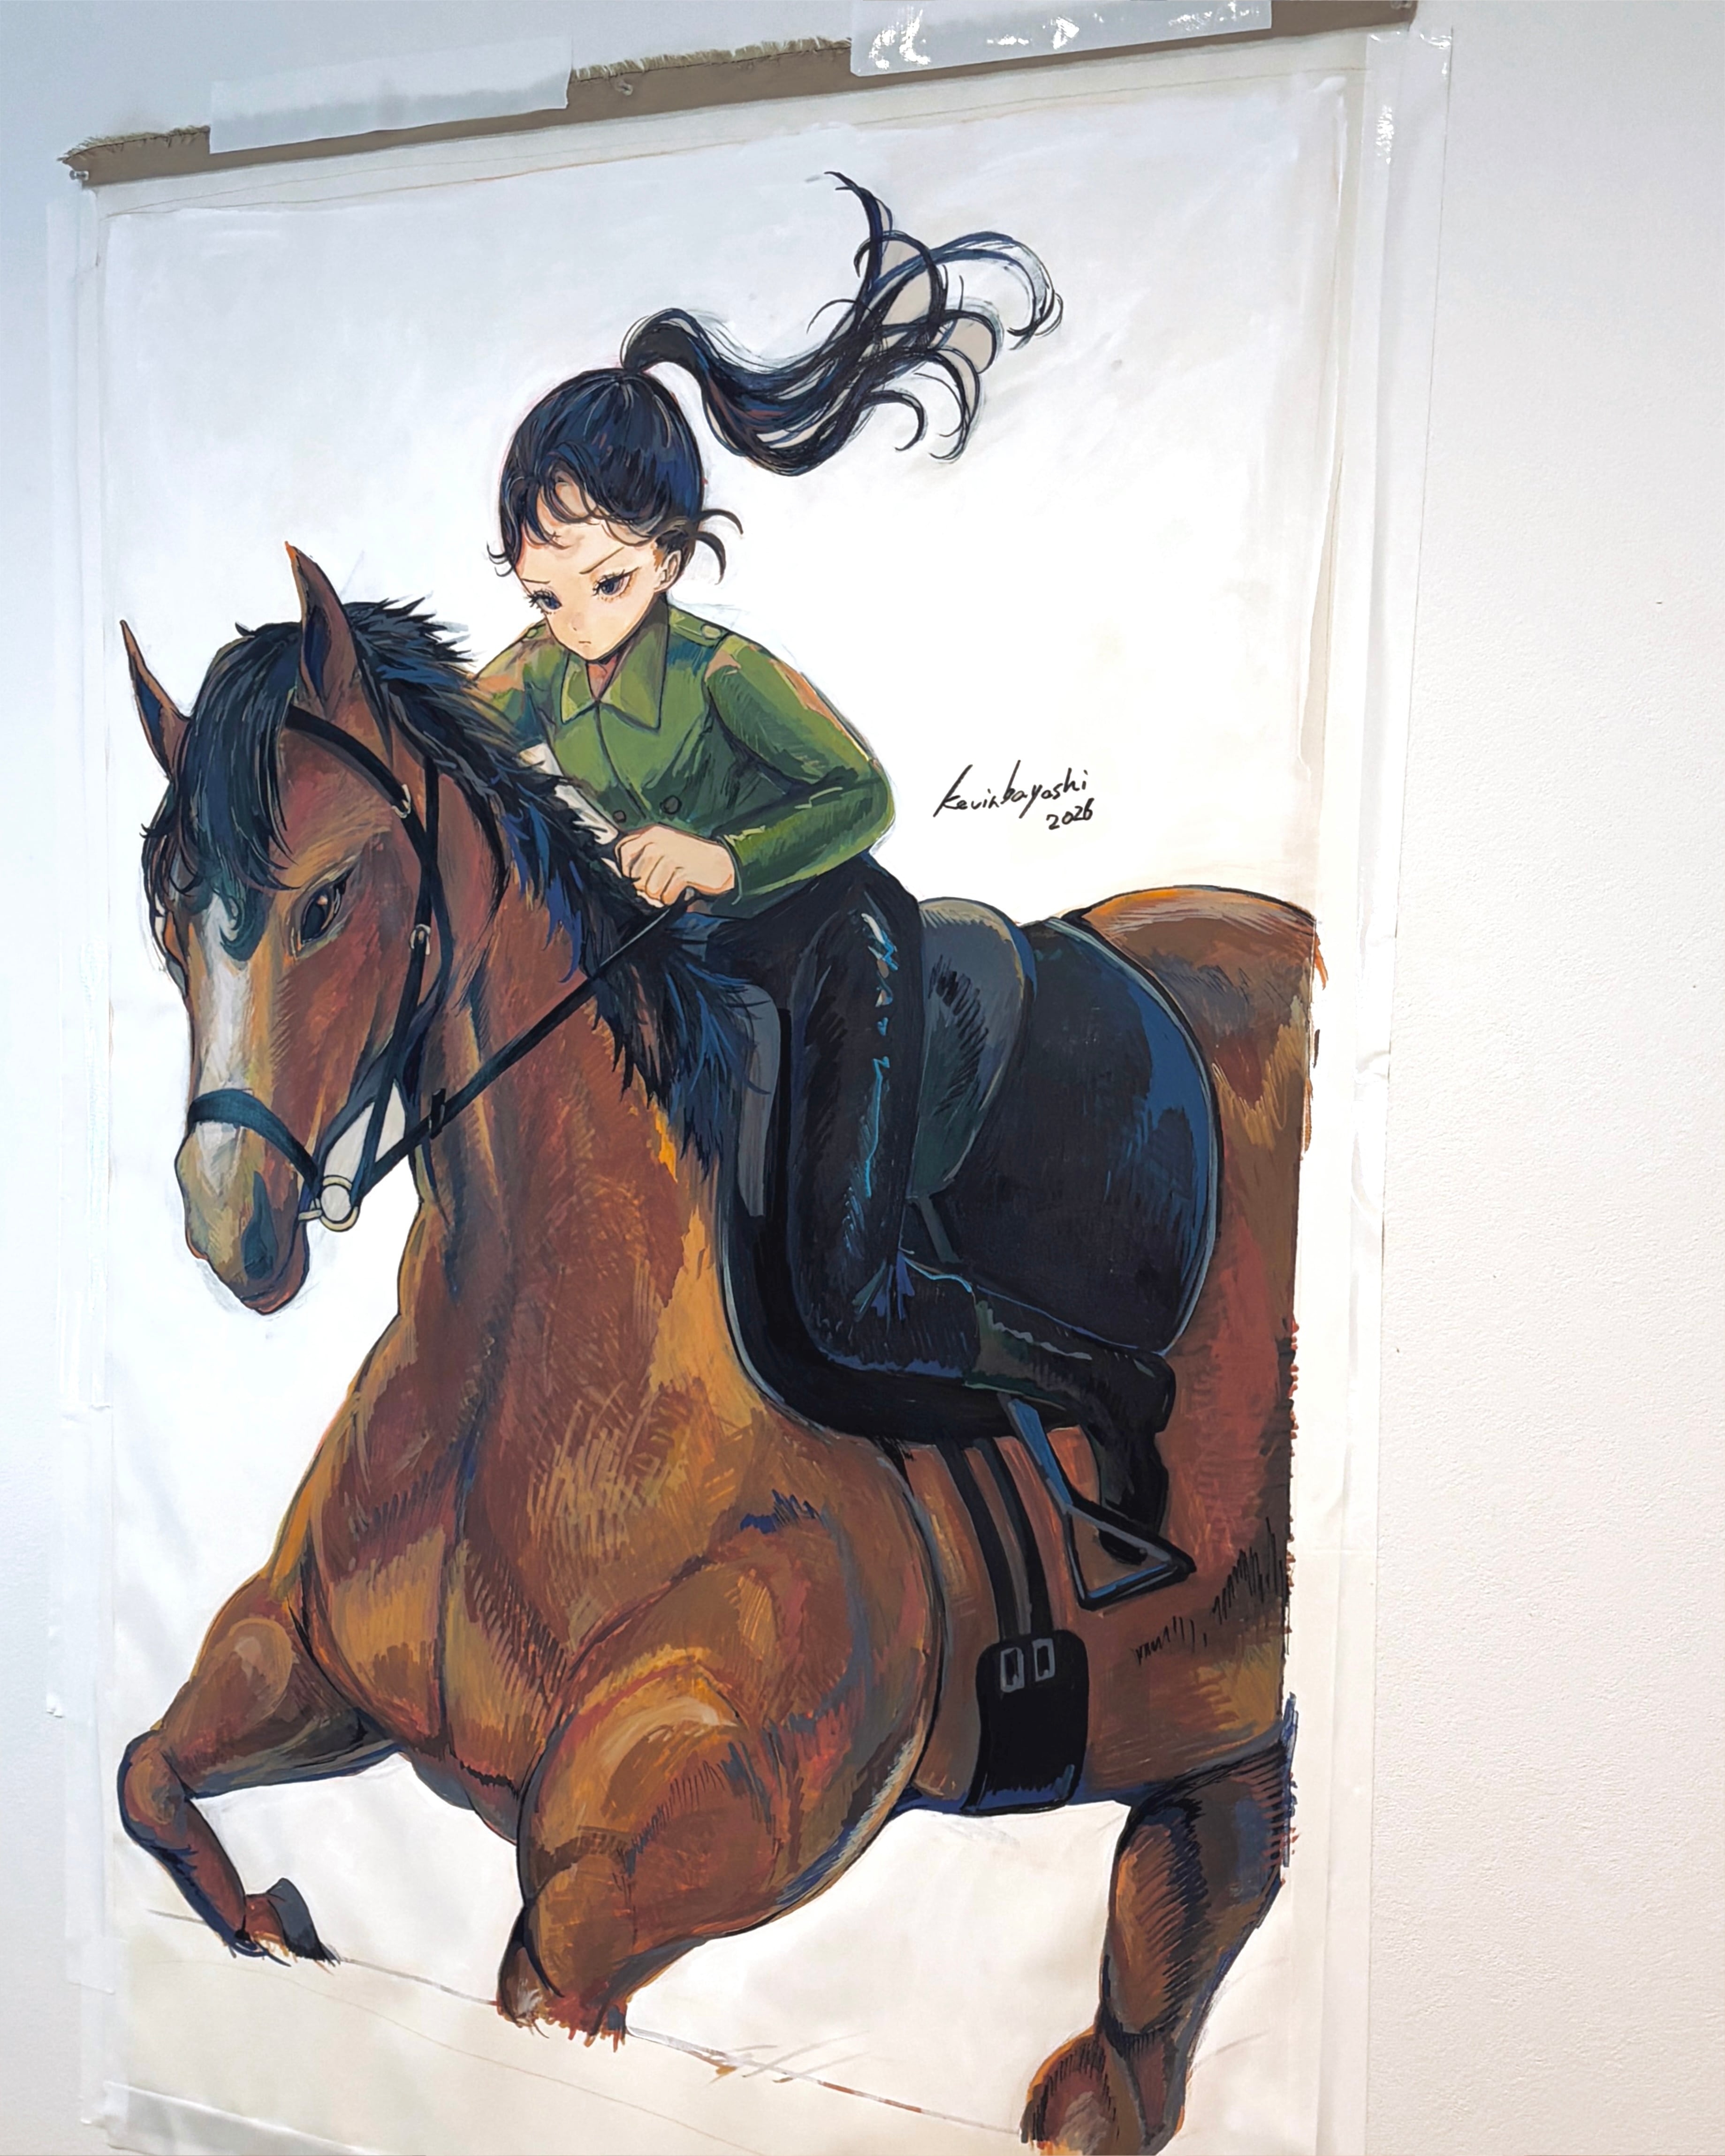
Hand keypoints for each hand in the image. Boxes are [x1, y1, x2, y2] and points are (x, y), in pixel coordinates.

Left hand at [615, 825, 736, 906]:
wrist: (720, 863)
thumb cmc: (689, 858)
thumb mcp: (663, 848)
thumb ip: (643, 856)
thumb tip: (627, 878)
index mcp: (652, 832)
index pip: (623, 850)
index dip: (626, 868)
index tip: (635, 876)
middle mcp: (660, 841)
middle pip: (635, 873)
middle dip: (643, 886)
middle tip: (656, 886)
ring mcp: (673, 855)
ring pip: (650, 887)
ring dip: (659, 894)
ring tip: (668, 888)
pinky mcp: (685, 870)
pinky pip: (667, 893)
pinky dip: (671, 897)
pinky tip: (678, 891)